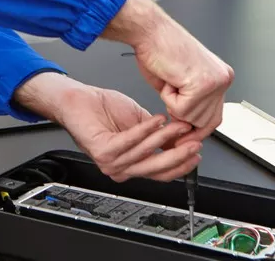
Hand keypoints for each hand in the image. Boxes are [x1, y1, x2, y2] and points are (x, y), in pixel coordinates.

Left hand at [14, 73, 200, 182]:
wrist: (78, 100)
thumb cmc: (104, 110)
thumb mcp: (141, 124)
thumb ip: (160, 137)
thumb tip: (183, 142)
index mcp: (131, 165)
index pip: (161, 174)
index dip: (181, 164)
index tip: (196, 152)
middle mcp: (120, 168)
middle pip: (156, 169)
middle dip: (179, 154)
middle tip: (193, 141)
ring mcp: (110, 162)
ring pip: (145, 154)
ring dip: (165, 137)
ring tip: (177, 123)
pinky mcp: (102, 151)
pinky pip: (129, 141)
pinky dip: (146, 130)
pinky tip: (157, 119)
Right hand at [102, 0, 233, 139]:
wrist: (150, 31)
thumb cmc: (160, 50)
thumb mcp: (182, 83)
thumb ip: (192, 104)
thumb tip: (191, 131)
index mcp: (221, 77)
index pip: (215, 117)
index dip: (196, 128)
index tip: (183, 137)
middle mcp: (223, 79)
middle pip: (205, 122)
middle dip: (183, 114)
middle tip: (171, 90)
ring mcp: (216, 82)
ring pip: (192, 118)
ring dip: (173, 103)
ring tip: (171, 79)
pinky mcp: (202, 84)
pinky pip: (180, 109)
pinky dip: (168, 97)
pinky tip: (169, 77)